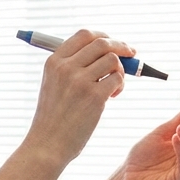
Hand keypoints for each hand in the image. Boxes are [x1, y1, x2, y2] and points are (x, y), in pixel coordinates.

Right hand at [25, 31, 131, 162]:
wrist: (47, 144)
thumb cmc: (54, 117)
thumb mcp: (53, 84)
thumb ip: (72, 66)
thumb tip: (106, 52)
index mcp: (54, 61)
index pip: (84, 35)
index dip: (104, 36)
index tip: (115, 43)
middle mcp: (66, 67)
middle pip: (102, 43)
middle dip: (121, 47)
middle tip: (132, 55)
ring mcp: (80, 81)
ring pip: (113, 60)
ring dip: (120, 71)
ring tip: (114, 86)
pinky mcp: (94, 96)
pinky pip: (117, 79)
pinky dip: (120, 86)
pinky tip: (111, 97)